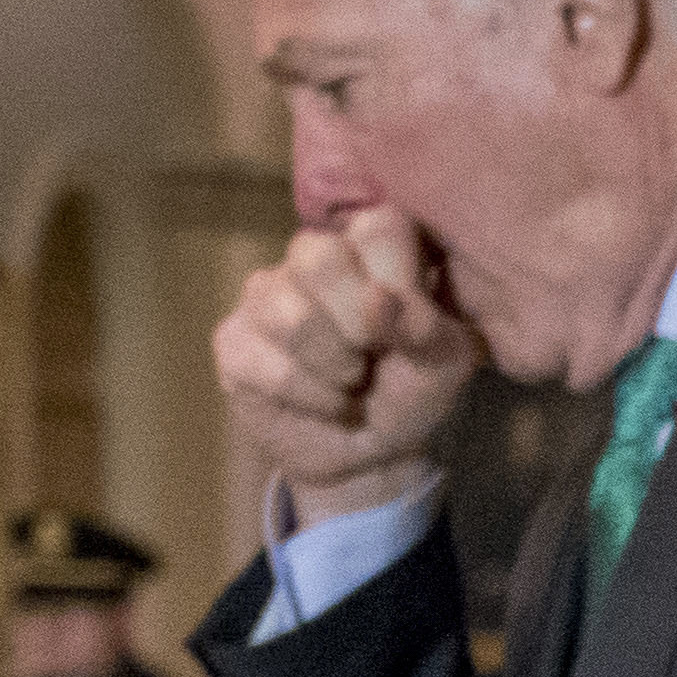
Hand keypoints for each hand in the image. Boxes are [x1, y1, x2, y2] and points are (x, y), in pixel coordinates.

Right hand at [214, 209, 478, 519]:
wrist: (366, 452)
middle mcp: (313, 258)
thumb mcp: (443, 366)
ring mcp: (265, 296)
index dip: (398, 278)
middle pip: (317, 255)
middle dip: (357, 320)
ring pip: (286, 313)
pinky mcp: (233, 341)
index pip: (379, 225)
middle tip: (375, 352)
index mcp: (373, 247)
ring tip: (354, 383)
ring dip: (336, 366)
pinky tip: (329, 404)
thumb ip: (427, 329)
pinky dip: (314, 398)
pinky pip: (265, 364)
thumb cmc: (409, 391)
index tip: (416, 325)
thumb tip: (381, 301)